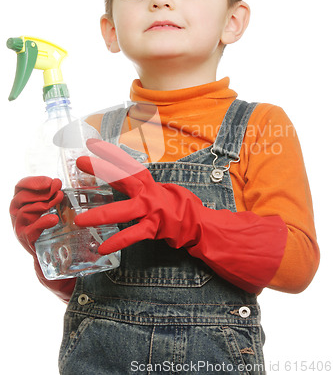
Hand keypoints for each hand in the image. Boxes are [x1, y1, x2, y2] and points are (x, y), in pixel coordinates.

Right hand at [10, 176, 61, 254]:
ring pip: (24, 211)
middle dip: (42, 192)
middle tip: (58, 190)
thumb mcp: (48, 204)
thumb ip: (51, 194)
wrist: (47, 246)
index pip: (20, 186)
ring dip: (43, 204)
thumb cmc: (46, 222)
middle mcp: (16, 211)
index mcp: (20, 200)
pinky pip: (29, 231)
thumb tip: (57, 182)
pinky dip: (41, 223)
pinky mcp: (24, 239)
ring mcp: (19, 226)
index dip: (34, 182)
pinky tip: (53, 219)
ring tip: (58, 199)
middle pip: (22, 197)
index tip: (50, 181)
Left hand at [75, 139, 287, 292]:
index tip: (92, 143)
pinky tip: (103, 248)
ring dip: (99, 216)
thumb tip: (123, 178)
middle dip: (100, 169)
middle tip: (80, 161)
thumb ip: (140, 186)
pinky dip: (117, 242)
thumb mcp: (158, 189)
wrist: (198, 223)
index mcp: (147, 182)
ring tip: (80, 220)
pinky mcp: (153, 227)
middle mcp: (147, 192)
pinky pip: (132, 236)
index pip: (126, 163)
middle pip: (121, 177)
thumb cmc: (176, 206)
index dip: (109, 152)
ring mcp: (150, 210)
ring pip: (121, 211)